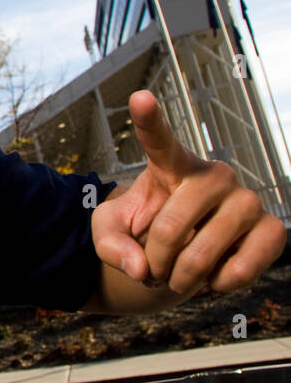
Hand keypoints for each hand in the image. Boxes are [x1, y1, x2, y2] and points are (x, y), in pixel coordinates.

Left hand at [91, 90, 285, 295]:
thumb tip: (138, 267)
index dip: (149, 120)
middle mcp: (213, 175)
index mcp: (171, 165)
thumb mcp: (110, 233)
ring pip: (201, 252)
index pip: (158, 139)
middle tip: (154, 269)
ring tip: (178, 275)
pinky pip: (242, 267)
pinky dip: (220, 283)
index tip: (139, 98)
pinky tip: (215, 275)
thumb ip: (109, 245)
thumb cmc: (143, 233)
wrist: (180, 255)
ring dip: (181, 278)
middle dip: (154, 261)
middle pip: (169, 227)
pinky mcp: (272, 228)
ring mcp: (247, 199)